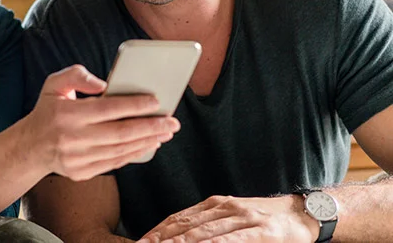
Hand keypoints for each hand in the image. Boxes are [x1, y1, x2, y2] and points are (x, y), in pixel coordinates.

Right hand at [22, 64, 179, 181]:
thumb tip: (103, 84)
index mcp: (67, 114)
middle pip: (120, 133)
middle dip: (151, 127)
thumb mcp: (54, 84)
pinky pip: (114, 163)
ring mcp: (77, 158)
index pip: (108, 109)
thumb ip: (77, 76)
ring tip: (165, 133)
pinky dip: (134, 154)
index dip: (134, 105)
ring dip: (147, 142)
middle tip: (172, 122)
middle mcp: (72, 138)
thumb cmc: (48, 110)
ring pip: (121, 150)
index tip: (156, 101)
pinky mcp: (82, 172)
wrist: (30, 147)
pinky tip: (148, 145)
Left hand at [139, 195, 318, 242]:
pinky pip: (231, 239)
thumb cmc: (263, 221)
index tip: (140, 241)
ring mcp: (241, 217)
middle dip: (161, 239)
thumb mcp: (232, 218)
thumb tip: (179, 236)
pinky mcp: (258, 231)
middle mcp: (224, 207)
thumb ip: (208, 226)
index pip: (177, 218)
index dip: (157, 231)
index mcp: (213, 204)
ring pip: (203, 233)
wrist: (301, 215)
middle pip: (185, 225)